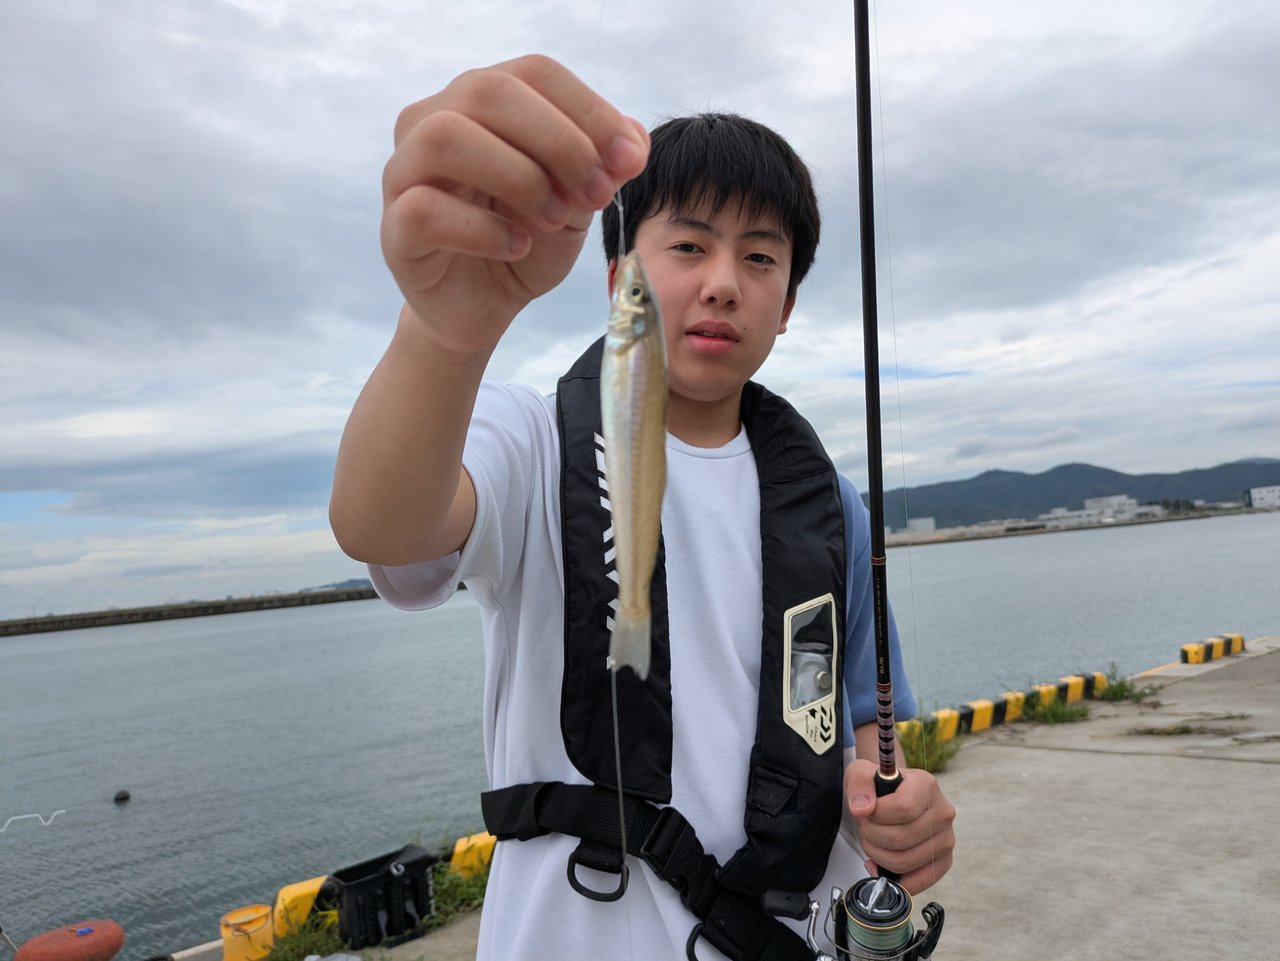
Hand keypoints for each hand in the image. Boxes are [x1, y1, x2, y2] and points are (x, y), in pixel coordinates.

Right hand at [380, 54, 649, 355]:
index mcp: (482, 102)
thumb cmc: (525, 240)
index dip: (589, 110)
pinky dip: (482, 229)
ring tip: (553, 217)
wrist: (484, 307)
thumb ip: (602, 167)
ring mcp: (405, 172)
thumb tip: (633, 139)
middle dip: (558, 142)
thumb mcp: (578, 202)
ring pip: (445, 137)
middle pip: (487, 92)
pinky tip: (517, 246)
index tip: (630, 161)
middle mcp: (433, 121)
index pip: (534, 73)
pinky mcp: (395, 229)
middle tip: (595, 194)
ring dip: (517, 176)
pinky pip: (423, 209)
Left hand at [845, 759, 955, 894]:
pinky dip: (897, 879)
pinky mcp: (944, 859)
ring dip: (878, 856)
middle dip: (872, 836)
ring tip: (873, 841)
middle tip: (865, 828)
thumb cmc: (878, 787)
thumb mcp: (861, 774)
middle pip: (901, 838)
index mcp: (926, 785)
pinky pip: (921, 879)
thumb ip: (859, 786)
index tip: (866, 811)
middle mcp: (942, 811)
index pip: (904, 808)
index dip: (876, 816)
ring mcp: (946, 837)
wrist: (890, 797)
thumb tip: (862, 808)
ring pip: (905, 860)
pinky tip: (881, 867)